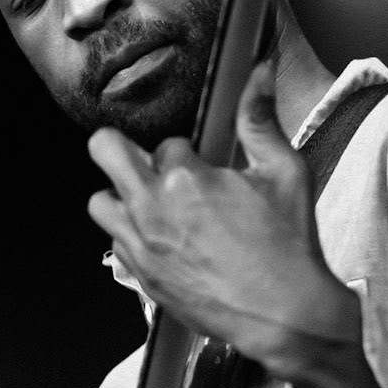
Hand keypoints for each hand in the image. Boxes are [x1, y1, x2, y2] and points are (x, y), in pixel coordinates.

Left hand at [86, 60, 360, 379]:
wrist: (285, 315)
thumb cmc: (288, 249)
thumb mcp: (284, 172)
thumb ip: (260, 118)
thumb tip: (260, 72)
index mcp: (185, 178)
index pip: (166, 142)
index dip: (185, 151)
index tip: (202, 165)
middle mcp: (152, 209)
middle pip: (104, 151)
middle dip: (123, 148)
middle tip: (149, 161)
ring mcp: (141, 246)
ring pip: (99, 203)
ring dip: (121, 196)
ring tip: (153, 203)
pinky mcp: (141, 278)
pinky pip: (115, 245)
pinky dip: (131, 236)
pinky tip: (163, 240)